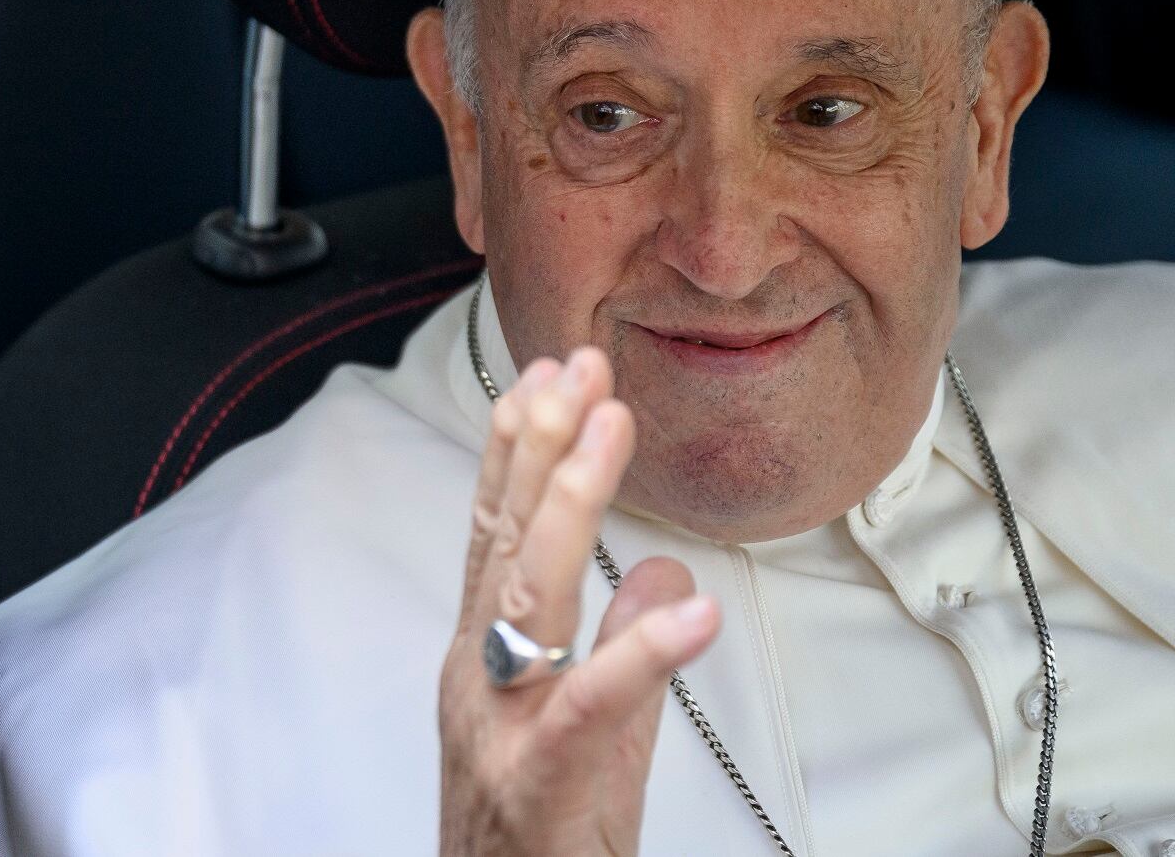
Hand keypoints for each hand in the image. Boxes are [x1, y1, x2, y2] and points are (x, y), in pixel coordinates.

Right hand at [438, 348, 719, 855]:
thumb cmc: (541, 839)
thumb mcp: (594, 732)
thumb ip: (623, 647)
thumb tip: (666, 570)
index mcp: (487, 658)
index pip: (495, 531)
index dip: (518, 447)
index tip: (550, 372)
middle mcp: (481, 677)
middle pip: (504, 541)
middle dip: (539, 443)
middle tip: (577, 365)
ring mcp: (502, 726)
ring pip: (530, 596)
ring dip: (570, 501)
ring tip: (612, 426)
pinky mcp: (543, 780)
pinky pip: (590, 706)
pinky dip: (640, 652)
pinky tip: (693, 608)